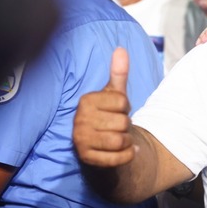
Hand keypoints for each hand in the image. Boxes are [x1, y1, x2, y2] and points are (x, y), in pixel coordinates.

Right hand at [73, 48, 135, 166]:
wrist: (103, 146)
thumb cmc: (109, 115)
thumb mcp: (114, 94)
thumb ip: (119, 73)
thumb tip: (121, 49)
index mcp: (86, 101)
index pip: (123, 102)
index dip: (126, 107)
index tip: (116, 110)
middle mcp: (79, 120)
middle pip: (122, 122)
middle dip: (126, 125)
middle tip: (117, 126)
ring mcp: (81, 140)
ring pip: (120, 140)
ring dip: (127, 141)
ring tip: (119, 138)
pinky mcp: (87, 158)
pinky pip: (119, 158)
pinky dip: (127, 155)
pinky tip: (124, 151)